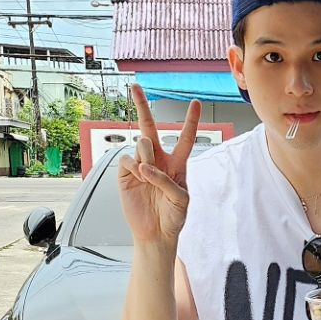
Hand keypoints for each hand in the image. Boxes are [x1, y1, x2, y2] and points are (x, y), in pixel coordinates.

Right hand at [117, 87, 201, 248]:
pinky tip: (138, 179)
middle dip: (142, 105)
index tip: (195, 102)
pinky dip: (134, 169)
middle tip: (135, 86)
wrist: (154, 233)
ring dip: (147, 157)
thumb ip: (166, 180)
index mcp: (177, 164)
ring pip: (142, 144)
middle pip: (150, 127)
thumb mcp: (180, 199)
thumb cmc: (173, 217)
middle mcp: (158, 160)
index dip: (190, 121)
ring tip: (148, 175)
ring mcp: (140, 165)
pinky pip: (127, 160)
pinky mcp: (125, 173)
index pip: (184, 138)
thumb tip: (144, 166)